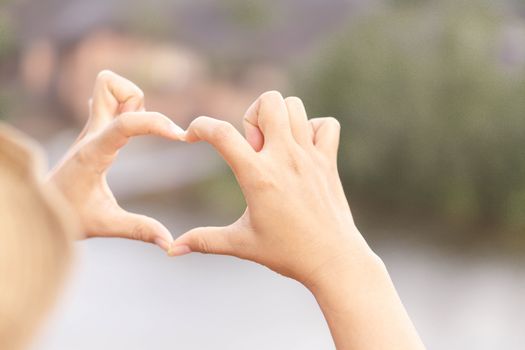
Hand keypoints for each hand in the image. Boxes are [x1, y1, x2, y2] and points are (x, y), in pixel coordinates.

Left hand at [48, 70, 183, 251]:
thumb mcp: (105, 224)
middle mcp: (90, 133)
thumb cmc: (66, 215)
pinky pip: (109, 101)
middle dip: (136, 97)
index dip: (155, 123)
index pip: (126, 122)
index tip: (179, 137)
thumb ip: (139, 230)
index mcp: (93, 152)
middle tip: (147, 127)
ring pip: (109, 87)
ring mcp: (90, 128)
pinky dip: (125, 107)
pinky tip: (128, 133)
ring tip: (139, 133)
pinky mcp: (93, 131)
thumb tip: (169, 244)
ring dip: (132, 101)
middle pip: (108, 84)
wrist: (37, 209)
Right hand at [171, 91, 424, 348]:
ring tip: (275, 147)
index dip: (199, 127)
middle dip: (251, 114)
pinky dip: (313, 129)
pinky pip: (327, 124)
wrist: (333, 261)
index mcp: (258, 176)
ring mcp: (310, 156)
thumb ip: (204, 240)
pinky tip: (302, 151)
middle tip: (253, 147)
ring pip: (295, 106)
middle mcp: (285, 158)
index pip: (221, 134)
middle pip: (268, 101)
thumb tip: (172, 250)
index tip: (193, 137)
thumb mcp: (241, 244)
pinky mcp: (329, 161)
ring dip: (279, 118)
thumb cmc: (286, 253)